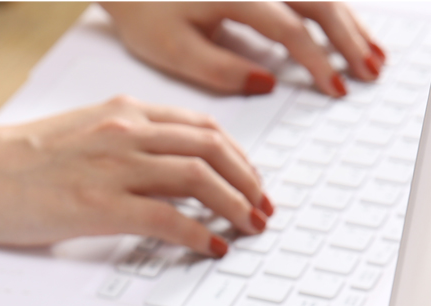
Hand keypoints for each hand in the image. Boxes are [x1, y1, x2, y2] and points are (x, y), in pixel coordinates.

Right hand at [0, 96, 271, 253]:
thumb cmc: (14, 160)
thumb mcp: (79, 136)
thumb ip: (119, 145)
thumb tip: (151, 172)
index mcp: (123, 113)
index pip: (199, 127)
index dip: (235, 155)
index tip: (248, 178)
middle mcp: (127, 132)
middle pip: (211, 147)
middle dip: (248, 180)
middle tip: (263, 206)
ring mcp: (115, 167)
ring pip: (199, 177)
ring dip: (235, 204)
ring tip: (250, 226)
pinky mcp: (100, 204)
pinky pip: (167, 218)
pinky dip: (198, 234)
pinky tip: (212, 247)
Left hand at [102, 2, 386, 97]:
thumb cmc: (146, 14)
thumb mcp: (174, 51)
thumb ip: (220, 70)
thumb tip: (266, 83)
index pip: (290, 28)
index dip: (317, 60)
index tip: (334, 88)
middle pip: (319, 1)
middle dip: (348, 38)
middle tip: (369, 72)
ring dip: (348, 22)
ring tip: (369, 55)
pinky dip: (331, 10)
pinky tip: (345, 31)